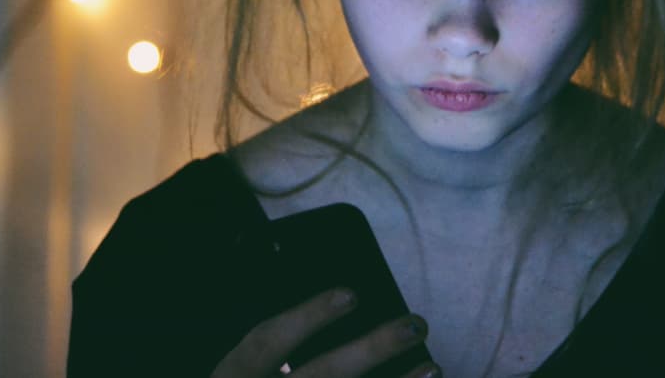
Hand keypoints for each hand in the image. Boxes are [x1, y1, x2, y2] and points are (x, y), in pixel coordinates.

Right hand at [210, 288, 440, 377]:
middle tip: (413, 324)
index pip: (267, 342)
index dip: (308, 317)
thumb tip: (339, 299)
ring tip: (432, 367)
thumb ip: (270, 345)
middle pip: (322, 376)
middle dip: (371, 350)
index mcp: (232, 376)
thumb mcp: (238, 367)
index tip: (351, 294)